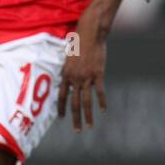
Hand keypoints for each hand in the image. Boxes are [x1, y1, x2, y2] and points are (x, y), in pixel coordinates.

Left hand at [56, 10, 107, 130]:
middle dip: (75, 119)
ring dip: (88, 116)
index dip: (61, 108)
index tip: (62, 118)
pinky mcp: (98, 74)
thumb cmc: (78, 43)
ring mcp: (86, 77)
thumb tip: (69, 80)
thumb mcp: (68, 57)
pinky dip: (102, 102)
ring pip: (87, 101)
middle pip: (74, 103)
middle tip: (77, 130)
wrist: (89, 33)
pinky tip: (103, 110)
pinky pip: (100, 91)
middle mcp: (74, 78)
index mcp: (65, 74)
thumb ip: (68, 70)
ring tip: (89, 126)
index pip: (61, 96)